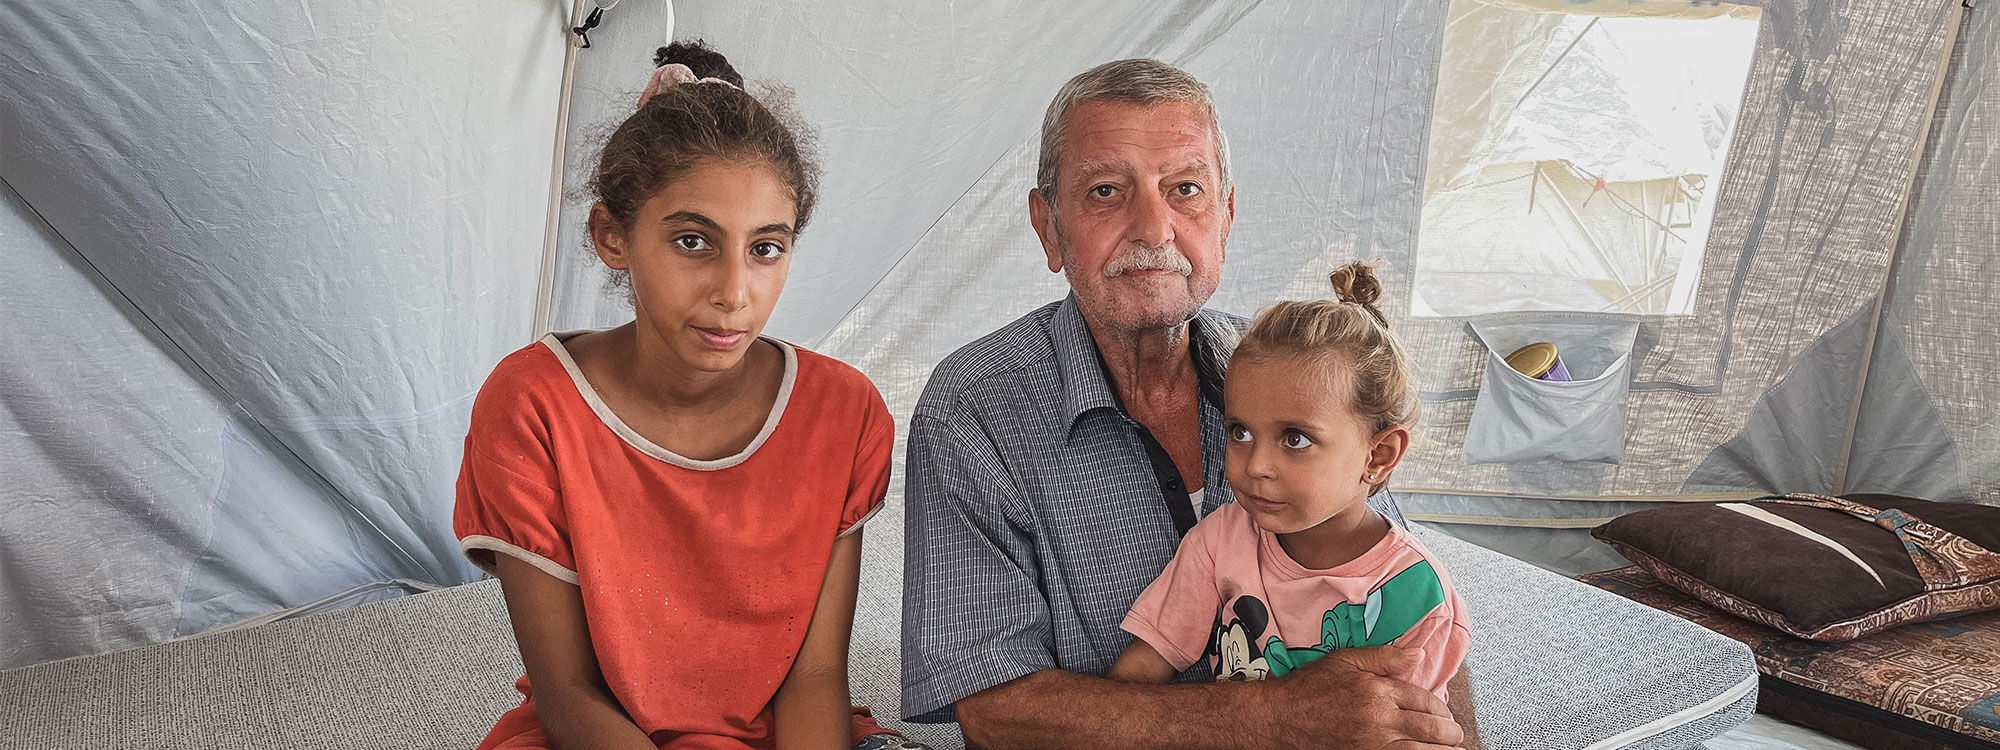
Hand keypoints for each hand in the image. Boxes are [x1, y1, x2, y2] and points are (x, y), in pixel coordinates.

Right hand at [1252, 646, 1463, 749]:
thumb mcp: (1345, 661)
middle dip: (1450, 732)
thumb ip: (1384, 657)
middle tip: (1455, 734)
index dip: (1440, 708)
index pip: (1425, 700)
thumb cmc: (1310, 688)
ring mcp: (1374, 744)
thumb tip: (1418, 654)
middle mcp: (1380, 720)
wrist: (1281, 718)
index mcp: (1378, 691)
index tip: (1444, 713)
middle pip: (1431, 728)